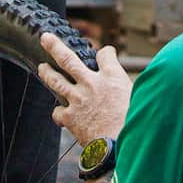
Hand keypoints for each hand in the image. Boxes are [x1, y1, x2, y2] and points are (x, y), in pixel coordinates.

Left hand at [37, 31, 130, 146]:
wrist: (119, 144)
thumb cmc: (134, 123)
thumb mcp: (139, 97)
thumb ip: (132, 88)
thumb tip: (141, 86)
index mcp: (112, 76)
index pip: (105, 55)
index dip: (105, 53)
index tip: (105, 53)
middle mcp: (91, 83)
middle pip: (68, 59)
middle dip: (54, 47)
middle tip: (45, 38)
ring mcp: (78, 100)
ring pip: (56, 81)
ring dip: (47, 73)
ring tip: (41, 67)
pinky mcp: (70, 118)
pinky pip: (58, 111)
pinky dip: (58, 111)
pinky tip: (60, 113)